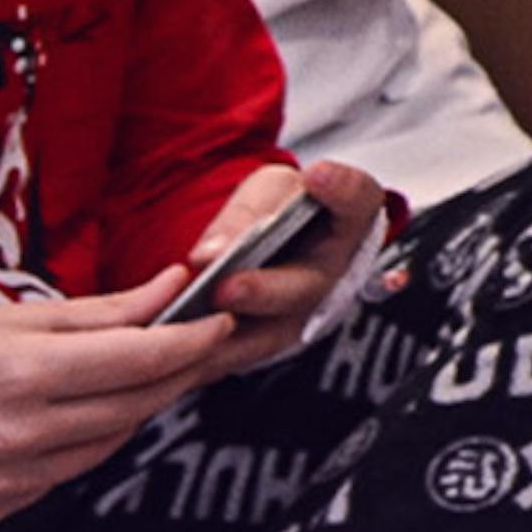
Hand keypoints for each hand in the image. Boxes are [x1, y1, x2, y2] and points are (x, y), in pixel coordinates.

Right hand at [0, 287, 240, 531]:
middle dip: (174, 373)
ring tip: (144, 372)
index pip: (138, 360)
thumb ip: (90, 315)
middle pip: (133, 406)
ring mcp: (7, 485)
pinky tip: (78, 417)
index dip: (189, 341)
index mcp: (19, 374)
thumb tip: (168, 292)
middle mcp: (18, 437)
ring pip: (106, 445)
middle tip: (202, 343)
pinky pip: (66, 475)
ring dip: (133, 409)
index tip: (221, 320)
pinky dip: (84, 443)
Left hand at [169, 155, 402, 358]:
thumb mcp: (265, 191)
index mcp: (346, 217)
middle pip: (305, 285)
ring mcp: (302, 317)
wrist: (262, 246)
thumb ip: (248, 212)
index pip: (357, 199)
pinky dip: (202, 352)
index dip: (341, 190)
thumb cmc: (275, 211)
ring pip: (268, 334)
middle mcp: (332, 274)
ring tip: (192, 324)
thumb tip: (214, 253)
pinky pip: (232, 355)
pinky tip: (175, 340)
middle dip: (263, 290)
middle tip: (227, 287)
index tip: (317, 175)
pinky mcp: (263, 345)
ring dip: (228, 335)